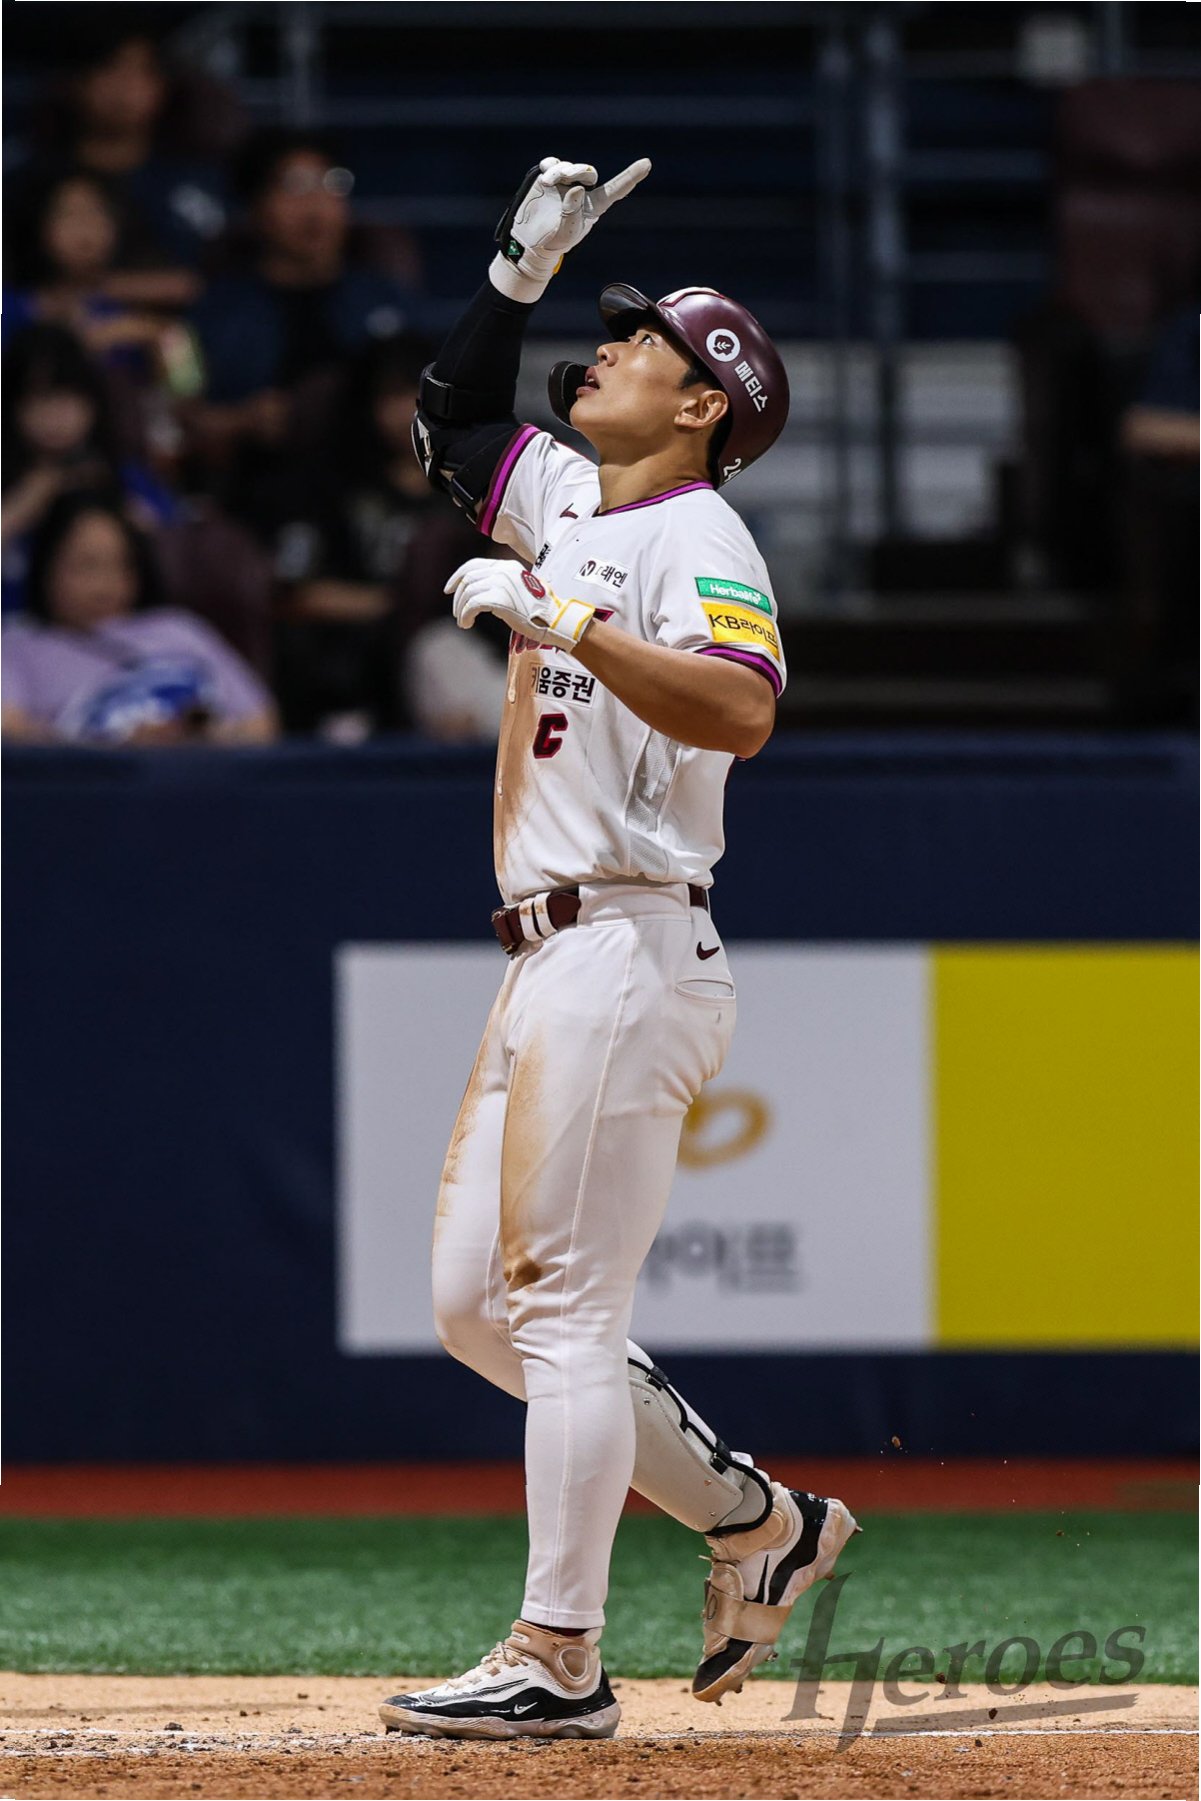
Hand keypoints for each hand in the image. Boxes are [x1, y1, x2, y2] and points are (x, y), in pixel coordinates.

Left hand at [446, 557, 595, 652]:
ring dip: (461, 609)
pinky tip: (467, 624)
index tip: (449, 590)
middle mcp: (503, 571)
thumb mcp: (520, 589)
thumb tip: (480, 594)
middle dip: (458, 597)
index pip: (474, 565)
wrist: (555, 618)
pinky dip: (465, 615)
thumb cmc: (540, 610)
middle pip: (468, 579)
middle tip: (457, 612)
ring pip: (468, 592)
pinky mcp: (500, 598)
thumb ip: (502, 585)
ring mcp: (502, 583)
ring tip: (463, 621)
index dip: (457, 576)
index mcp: (507, 566)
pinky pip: (473, 604)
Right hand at [490, 155, 650, 301]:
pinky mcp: (549, 178)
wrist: (530, 241)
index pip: (615, 190)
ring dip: (560, 170)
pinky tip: (545, 172)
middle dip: (577, 171)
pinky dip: (550, 165)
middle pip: (588, 172)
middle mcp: (582, 191)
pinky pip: (553, 163)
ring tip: (548, 182)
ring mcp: (565, 183)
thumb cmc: (553, 241)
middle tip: (563, 177)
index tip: (647, 163)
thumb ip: (571, 213)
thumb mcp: (565, 233)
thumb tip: (576, 189)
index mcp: (594, 206)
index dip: (631, 177)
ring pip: (569, 166)